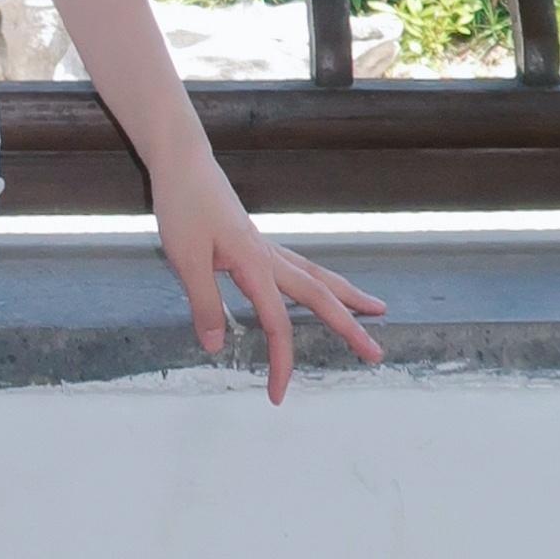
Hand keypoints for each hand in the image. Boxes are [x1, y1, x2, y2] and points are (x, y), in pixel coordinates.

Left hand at [151, 150, 386, 404]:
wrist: (183, 162)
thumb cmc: (182, 206)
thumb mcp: (185, 257)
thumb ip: (204, 302)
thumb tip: (217, 347)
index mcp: (254, 263)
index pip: (277, 323)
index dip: (281, 361)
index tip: (278, 395)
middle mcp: (268, 256)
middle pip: (318, 295)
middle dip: (349, 325)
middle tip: (376, 353)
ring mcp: (266, 247)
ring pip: (317, 275)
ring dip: (347, 296)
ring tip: (376, 310)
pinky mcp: (257, 242)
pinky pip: (300, 267)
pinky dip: (321, 281)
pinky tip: (323, 288)